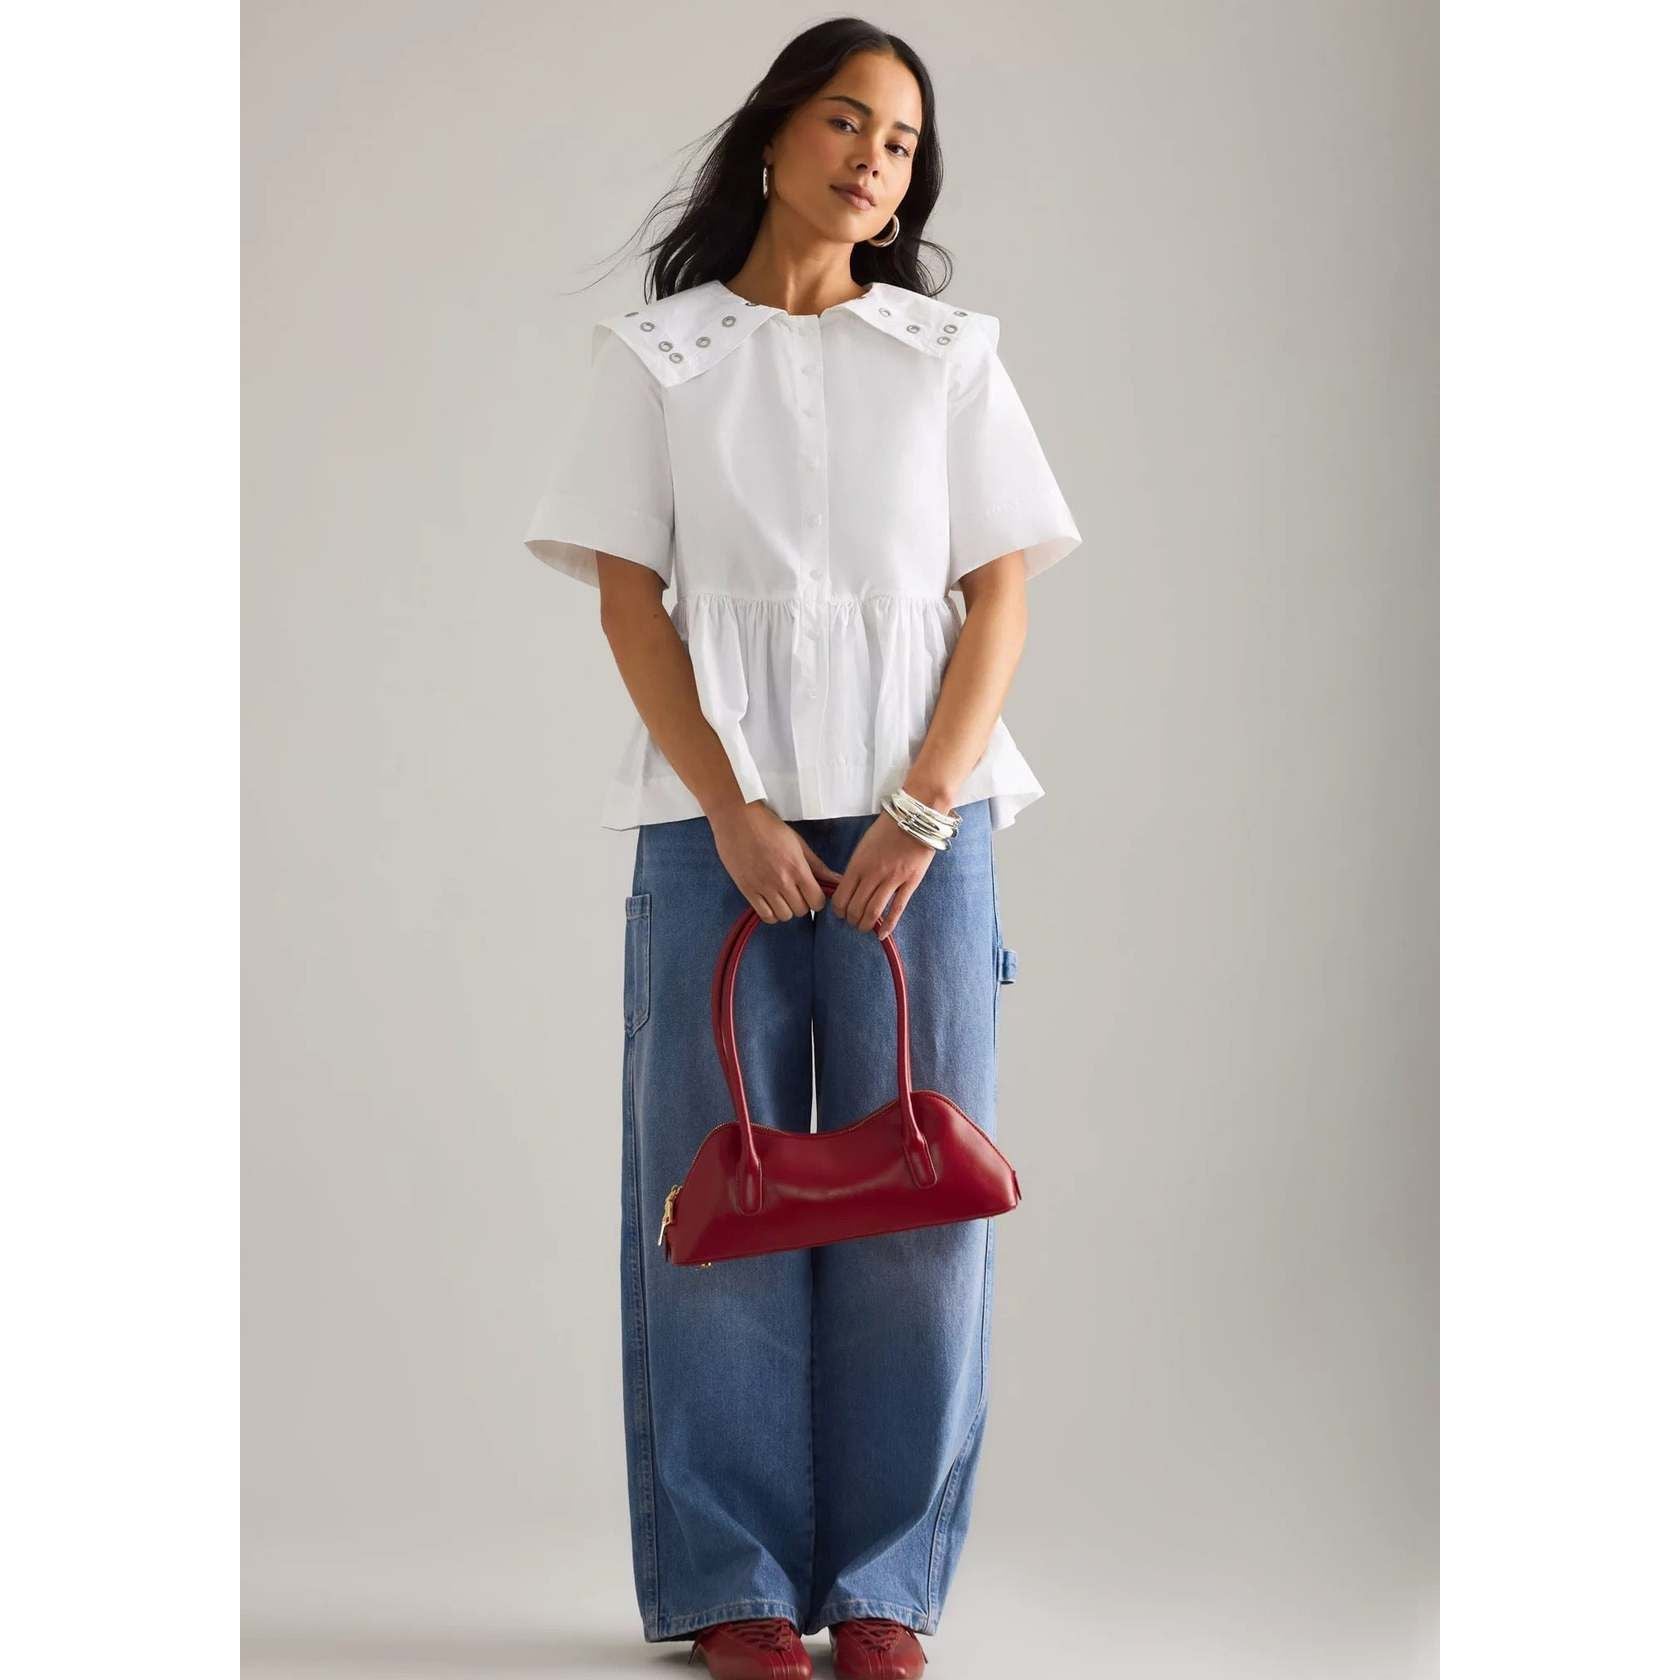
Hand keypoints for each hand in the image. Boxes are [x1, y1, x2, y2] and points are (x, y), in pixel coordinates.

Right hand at [708, 800, 841, 921]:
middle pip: (801, 910)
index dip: (817, 900)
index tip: (812, 893)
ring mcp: (763, 887)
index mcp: (797, 867)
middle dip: (803, 904)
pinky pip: (764, 915)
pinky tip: (770, 902)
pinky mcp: (747, 890)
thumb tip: (837, 880)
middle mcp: (781, 880)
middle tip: (797, 892)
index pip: (817, 901)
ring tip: (783, 897)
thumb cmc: (769, 827)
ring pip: (784, 916)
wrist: (737, 819)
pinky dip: (771, 914)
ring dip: (787, 909)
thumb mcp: (798, 843)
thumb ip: (818, 866)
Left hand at [827, 814, 935, 938]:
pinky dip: (889, 925)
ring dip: (865, 925)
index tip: (840, 913)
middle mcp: (873, 874)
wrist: (916, 817)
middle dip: (851, 919)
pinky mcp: (910, 882)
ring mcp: (893, 879)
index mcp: (858, 864)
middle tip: (852, 922)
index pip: (841, 896)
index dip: (838, 909)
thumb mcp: (864, 845)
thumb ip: (856, 867)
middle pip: (855, 907)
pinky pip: (897, 908)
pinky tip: (882, 934)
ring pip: (873, 912)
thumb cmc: (888, 828)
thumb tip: (848, 887)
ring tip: (864, 927)